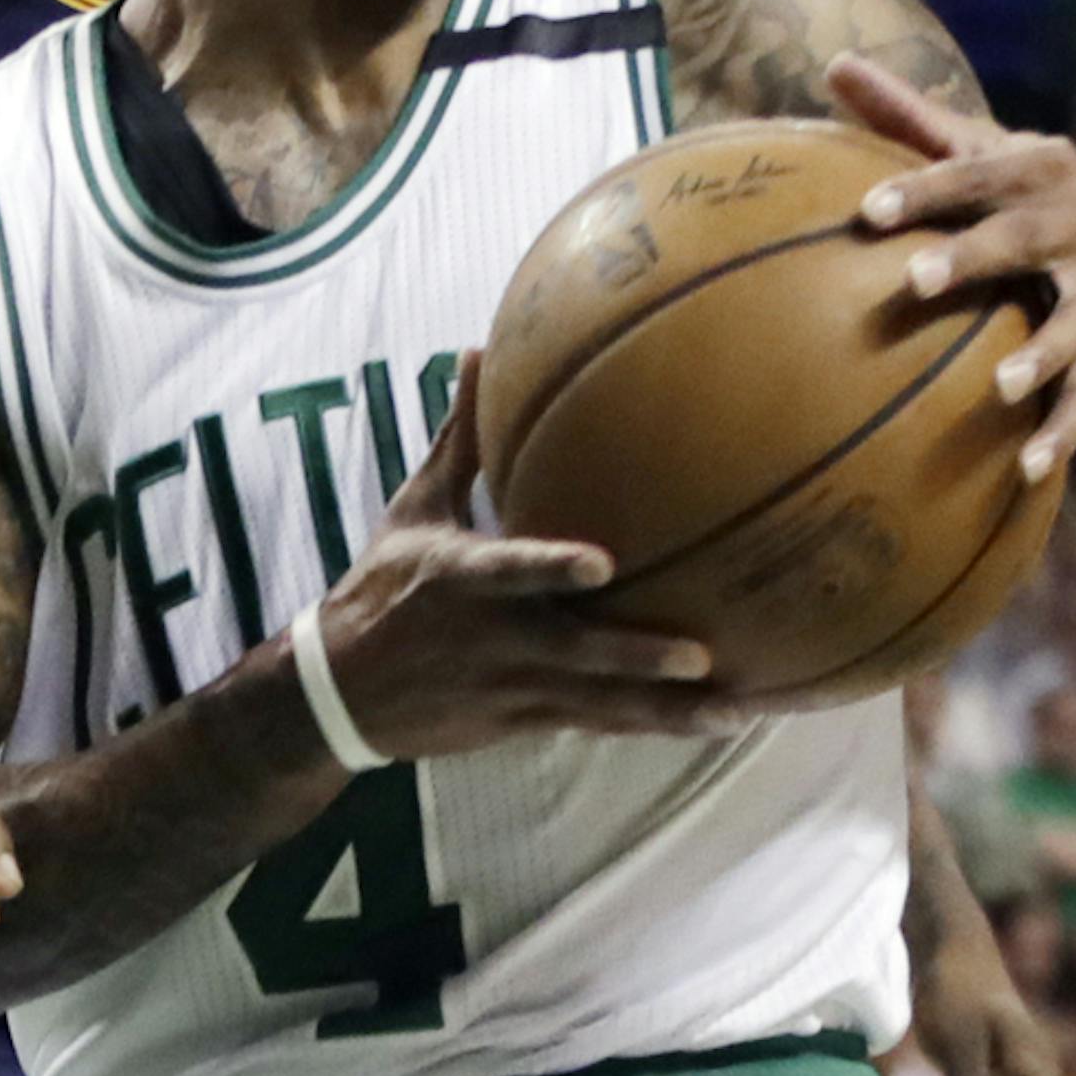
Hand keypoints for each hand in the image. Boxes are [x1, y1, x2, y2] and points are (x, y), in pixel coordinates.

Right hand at [318, 356, 721, 758]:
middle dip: (637, 658)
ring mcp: (515, 688)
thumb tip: (476, 350)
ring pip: (599, 705)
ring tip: (735, 711)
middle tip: (701, 656)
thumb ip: (461, 440)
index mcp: (463, 581)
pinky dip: (655, 725)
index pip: (510, 571)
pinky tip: (716, 723)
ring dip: (667, 710)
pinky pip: (599, 725)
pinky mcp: (526, 722)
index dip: (551, 568)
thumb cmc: (383, 588)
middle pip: (575, 654)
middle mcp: (496, 640)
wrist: (339, 694)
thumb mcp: (415, 511)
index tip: (602, 563)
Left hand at [829, 55, 1075, 493]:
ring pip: (1074, 325)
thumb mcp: (987, 158)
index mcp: (1040, 169)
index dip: (925, 187)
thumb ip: (912, 119)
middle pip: (1022, 237)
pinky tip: (1027, 471)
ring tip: (1001, 387)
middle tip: (917, 280)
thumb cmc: (1031, 205)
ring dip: (1042, 354)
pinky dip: (1062, 433)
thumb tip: (832, 63)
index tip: (869, 210)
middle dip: (974, 256)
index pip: (975, 172)